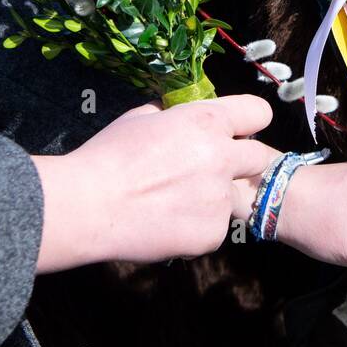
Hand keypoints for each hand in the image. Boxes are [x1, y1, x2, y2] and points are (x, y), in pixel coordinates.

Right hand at [34, 95, 273, 271]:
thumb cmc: (107, 156)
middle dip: (239, 162)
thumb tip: (178, 113)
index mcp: (206, 122)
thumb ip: (171, 114)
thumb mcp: (140, 117)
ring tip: (172, 201)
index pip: (258, 113)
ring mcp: (220, 199)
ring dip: (212, 197)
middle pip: (259, 157)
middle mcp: (222, 158)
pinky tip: (166, 223)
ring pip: (232, 196)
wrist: (88, 206)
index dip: (247, 122)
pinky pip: (214, 227)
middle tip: (207, 170)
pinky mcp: (212, 233)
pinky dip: (196, 226)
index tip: (237, 131)